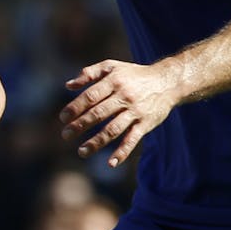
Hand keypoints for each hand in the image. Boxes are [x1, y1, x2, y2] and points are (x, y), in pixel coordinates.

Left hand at [60, 59, 179, 166]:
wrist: (167, 82)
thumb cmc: (133, 74)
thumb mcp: (111, 66)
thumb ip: (89, 73)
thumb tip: (68, 85)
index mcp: (113, 81)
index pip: (90, 96)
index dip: (75, 108)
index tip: (62, 118)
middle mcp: (124, 96)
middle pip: (98, 113)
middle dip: (80, 125)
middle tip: (65, 135)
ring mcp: (135, 112)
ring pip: (113, 129)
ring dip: (96, 142)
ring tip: (81, 152)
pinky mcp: (146, 124)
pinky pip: (132, 139)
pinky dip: (122, 152)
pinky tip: (111, 163)